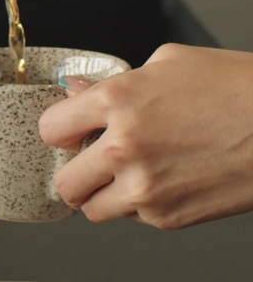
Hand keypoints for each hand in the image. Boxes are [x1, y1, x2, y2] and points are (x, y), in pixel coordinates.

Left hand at [39, 45, 252, 227]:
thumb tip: (77, 93)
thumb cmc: (232, 87)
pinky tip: (164, 177)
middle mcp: (124, 149)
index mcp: (118, 100)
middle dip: (76, 170)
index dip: (60, 129)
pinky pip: (133, 218)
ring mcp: (146, 190)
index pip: (50, 130)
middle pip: (64, 184)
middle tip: (93, 159)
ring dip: (103, 194)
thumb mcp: (167, 62)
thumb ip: (113, 81)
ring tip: (128, 172)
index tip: (71, 129)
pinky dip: (139, 204)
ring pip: (93, 210)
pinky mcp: (169, 218)